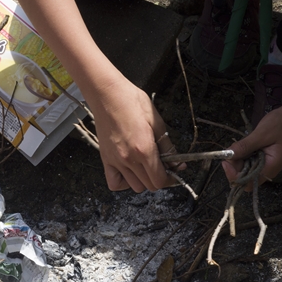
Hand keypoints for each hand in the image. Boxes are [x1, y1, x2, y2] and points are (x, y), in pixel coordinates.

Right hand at [89, 76, 181, 191]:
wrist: (107, 95)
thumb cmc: (132, 102)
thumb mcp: (157, 121)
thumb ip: (167, 145)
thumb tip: (176, 163)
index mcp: (144, 149)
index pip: (160, 180)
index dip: (171, 179)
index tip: (174, 171)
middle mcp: (129, 159)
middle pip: (149, 186)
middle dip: (159, 179)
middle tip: (162, 167)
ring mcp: (116, 161)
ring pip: (134, 187)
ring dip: (143, 181)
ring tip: (145, 167)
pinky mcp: (105, 160)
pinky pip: (114, 183)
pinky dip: (123, 182)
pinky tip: (129, 172)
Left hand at [222, 104, 281, 189]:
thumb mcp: (263, 133)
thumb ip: (246, 145)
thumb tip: (229, 154)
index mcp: (270, 167)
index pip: (247, 183)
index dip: (234, 176)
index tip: (226, 162)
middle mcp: (265, 170)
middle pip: (243, 178)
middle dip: (233, 167)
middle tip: (230, 151)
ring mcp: (262, 165)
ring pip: (242, 171)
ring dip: (235, 161)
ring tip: (238, 147)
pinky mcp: (259, 160)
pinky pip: (245, 163)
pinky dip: (239, 156)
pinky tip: (241, 147)